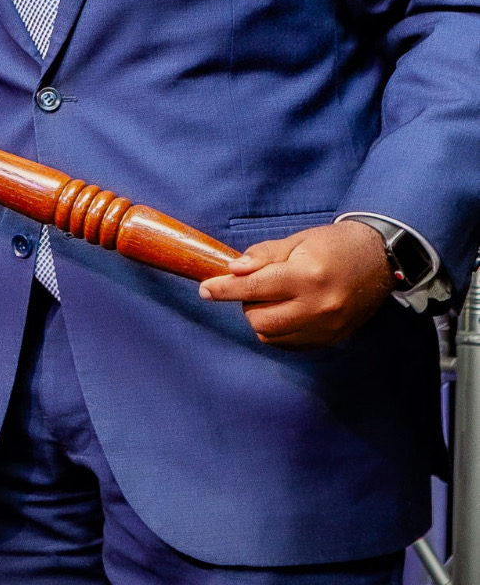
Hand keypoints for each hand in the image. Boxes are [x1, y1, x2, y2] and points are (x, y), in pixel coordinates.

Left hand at [198, 222, 392, 347]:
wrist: (378, 260)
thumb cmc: (333, 245)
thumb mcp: (296, 240)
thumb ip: (262, 256)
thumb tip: (232, 270)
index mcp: (306, 276)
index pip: (254, 288)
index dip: (224, 289)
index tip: (206, 289)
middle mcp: (317, 306)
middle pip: (259, 319)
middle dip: (246, 303)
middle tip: (255, 286)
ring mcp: (326, 327)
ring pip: (271, 335)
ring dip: (261, 318)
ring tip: (273, 298)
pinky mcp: (330, 339)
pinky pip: (289, 344)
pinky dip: (277, 330)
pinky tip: (284, 312)